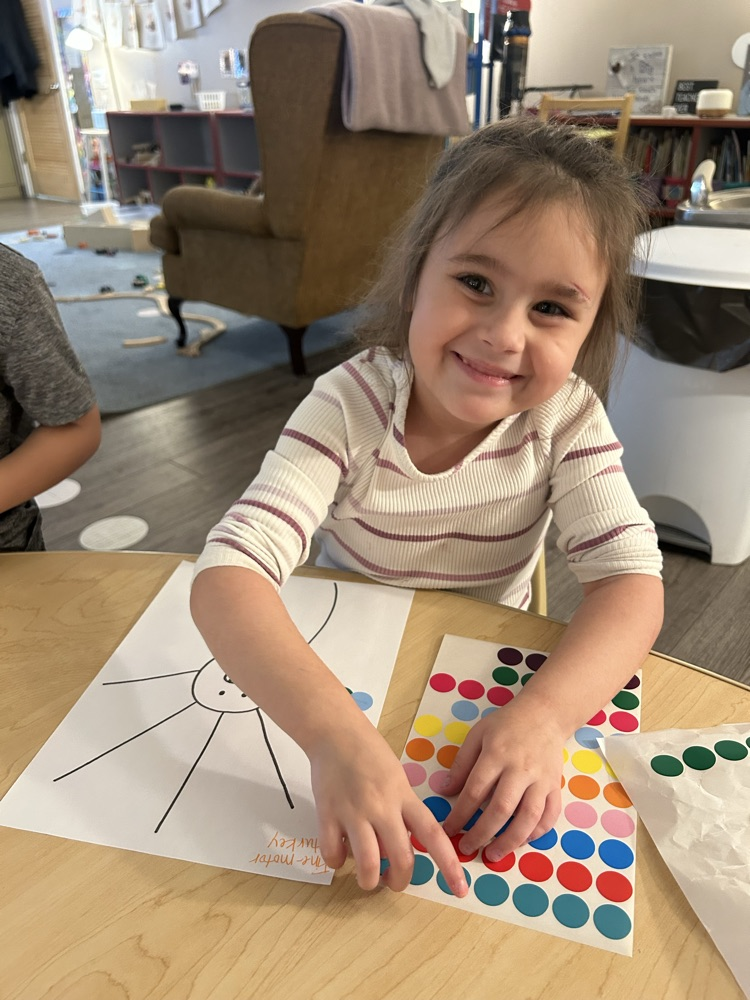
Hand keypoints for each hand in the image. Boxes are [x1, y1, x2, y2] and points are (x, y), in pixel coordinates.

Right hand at [309, 718, 468, 896]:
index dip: (449, 865)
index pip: (433, 835)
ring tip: (368, 877)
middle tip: (392, 881)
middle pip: (401, 859)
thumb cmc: (369, 753)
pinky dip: (337, 862)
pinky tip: (340, 854)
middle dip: (399, 882)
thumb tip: (405, 844)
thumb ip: (403, 809)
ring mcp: (354, 811)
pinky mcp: (327, 813)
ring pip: (368, 864)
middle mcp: (382, 807)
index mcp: (404, 796)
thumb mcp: (397, 778)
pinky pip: (333, 853)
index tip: (461, 889)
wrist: (335, 732)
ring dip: (369, 881)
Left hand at [441, 699, 563, 861]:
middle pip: (501, 808)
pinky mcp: (556, 785)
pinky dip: (537, 832)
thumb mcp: (478, 734)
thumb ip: (461, 763)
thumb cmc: (507, 724)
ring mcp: (541, 779)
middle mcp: (520, 768)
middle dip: (482, 834)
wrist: (545, 714)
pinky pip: (550, 815)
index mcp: (496, 754)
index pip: (475, 790)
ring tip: (494, 855)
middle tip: (467, 848)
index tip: (448, 830)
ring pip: (528, 817)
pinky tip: (522, 840)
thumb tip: (444, 790)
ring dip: (510, 841)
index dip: (460, 814)